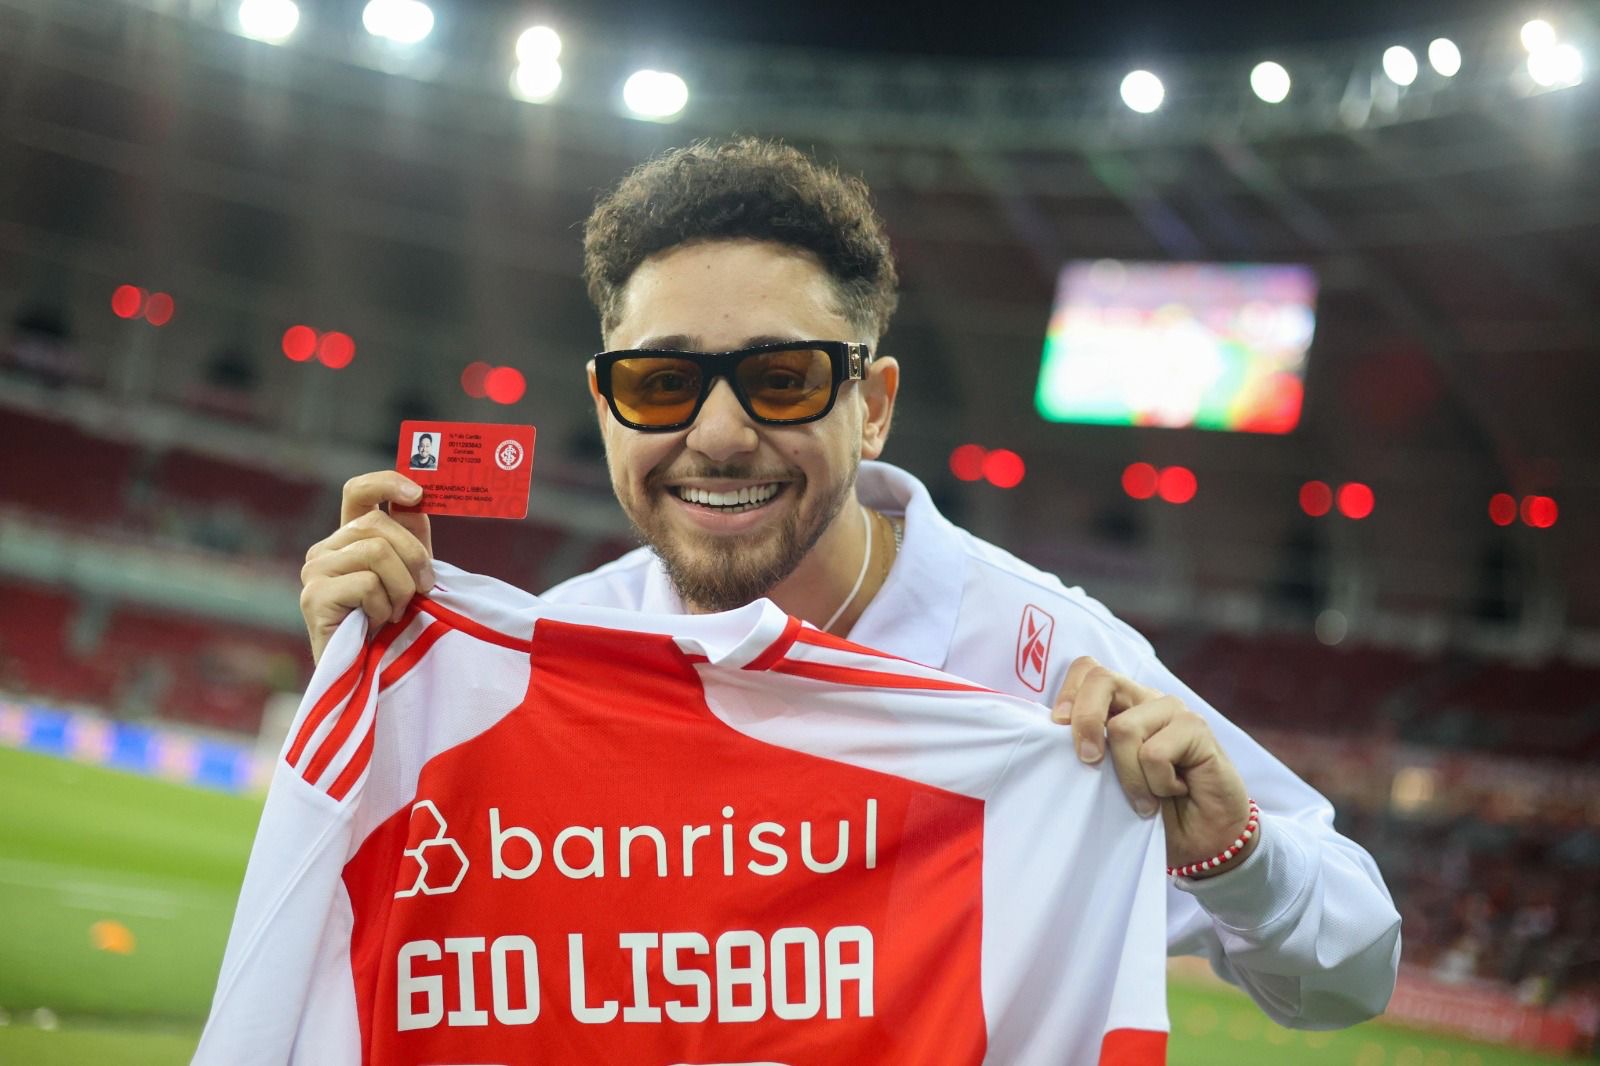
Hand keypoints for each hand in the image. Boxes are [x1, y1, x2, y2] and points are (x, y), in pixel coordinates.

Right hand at [300, 471, 434, 664]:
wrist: (375, 674)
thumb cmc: (395, 626)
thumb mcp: (410, 573)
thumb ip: (412, 536)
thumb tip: (417, 497)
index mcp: (348, 539)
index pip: (358, 491)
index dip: (386, 482)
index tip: (418, 493)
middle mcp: (325, 550)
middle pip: (378, 524)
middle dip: (413, 556)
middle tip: (423, 588)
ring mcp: (314, 572)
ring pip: (376, 551)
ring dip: (401, 586)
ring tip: (396, 611)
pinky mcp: (313, 597)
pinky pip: (366, 583)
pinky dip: (384, 606)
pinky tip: (377, 624)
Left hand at [1052, 656, 1255, 875]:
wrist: (1204, 839)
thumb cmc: (1151, 808)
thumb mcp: (1108, 777)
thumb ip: (1089, 750)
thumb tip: (1051, 738)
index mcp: (1122, 704)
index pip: (1088, 670)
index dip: (1068, 692)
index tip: (1057, 728)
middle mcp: (1146, 700)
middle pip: (1102, 680)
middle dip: (1085, 721)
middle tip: (1089, 761)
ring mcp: (1173, 711)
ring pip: (1124, 729)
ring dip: (1129, 777)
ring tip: (1147, 798)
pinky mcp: (1197, 728)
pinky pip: (1154, 754)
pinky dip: (1157, 784)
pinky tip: (1175, 790)